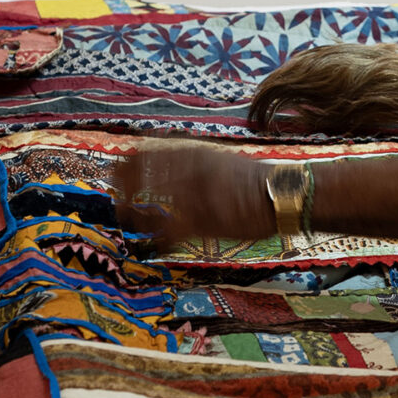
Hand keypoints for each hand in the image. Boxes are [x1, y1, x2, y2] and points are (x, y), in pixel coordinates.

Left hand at [115, 140, 271, 243]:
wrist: (282, 193)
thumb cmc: (251, 179)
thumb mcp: (220, 158)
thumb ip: (193, 160)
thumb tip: (168, 162)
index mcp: (194, 152)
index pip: (146, 151)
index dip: (126, 163)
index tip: (115, 173)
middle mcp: (189, 171)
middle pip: (140, 177)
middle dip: (122, 191)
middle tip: (117, 203)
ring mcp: (195, 196)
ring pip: (148, 206)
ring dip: (134, 217)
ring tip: (130, 223)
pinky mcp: (204, 222)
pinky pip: (168, 232)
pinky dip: (158, 240)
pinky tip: (158, 245)